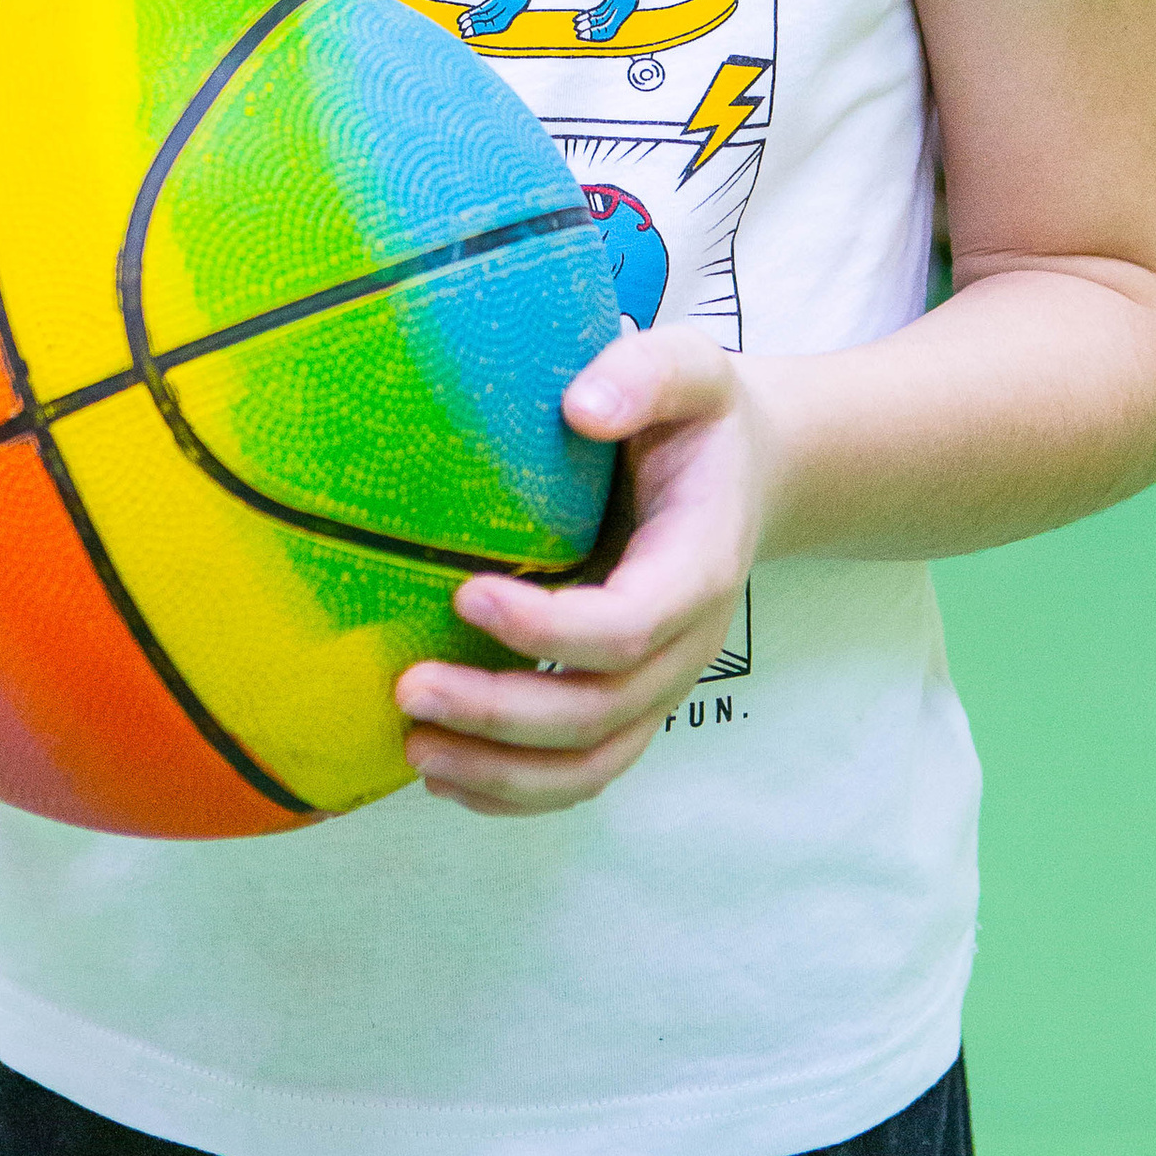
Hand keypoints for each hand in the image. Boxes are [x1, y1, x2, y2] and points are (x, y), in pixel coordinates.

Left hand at [392, 327, 769, 815]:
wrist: (745, 471)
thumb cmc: (700, 418)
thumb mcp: (690, 367)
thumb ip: (644, 376)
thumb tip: (580, 409)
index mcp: (698, 565)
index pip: (626, 625)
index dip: (547, 628)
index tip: (464, 591)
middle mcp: (685, 642)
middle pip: (598, 712)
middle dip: (500, 713)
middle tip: (409, 688)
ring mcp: (658, 682)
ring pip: (589, 763)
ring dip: (501, 772)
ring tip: (416, 749)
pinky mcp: (628, 699)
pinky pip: (579, 769)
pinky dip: (513, 788)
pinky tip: (444, 772)